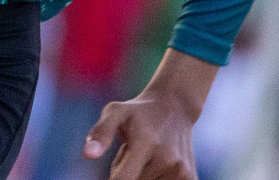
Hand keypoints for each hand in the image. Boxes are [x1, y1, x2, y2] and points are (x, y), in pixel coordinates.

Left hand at [83, 49, 216, 179]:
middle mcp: (166, 158)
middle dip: (126, 175)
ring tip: (145, 157)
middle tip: (131, 155)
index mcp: (145, 142)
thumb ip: (101, 132)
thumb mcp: (115, 112)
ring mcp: (181, 170)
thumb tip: (87, 154)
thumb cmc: (138, 112)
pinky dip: (156, 179)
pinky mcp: (191, 178)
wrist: (175, 107)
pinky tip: (158, 163)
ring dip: (141, 177)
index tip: (113, 174)